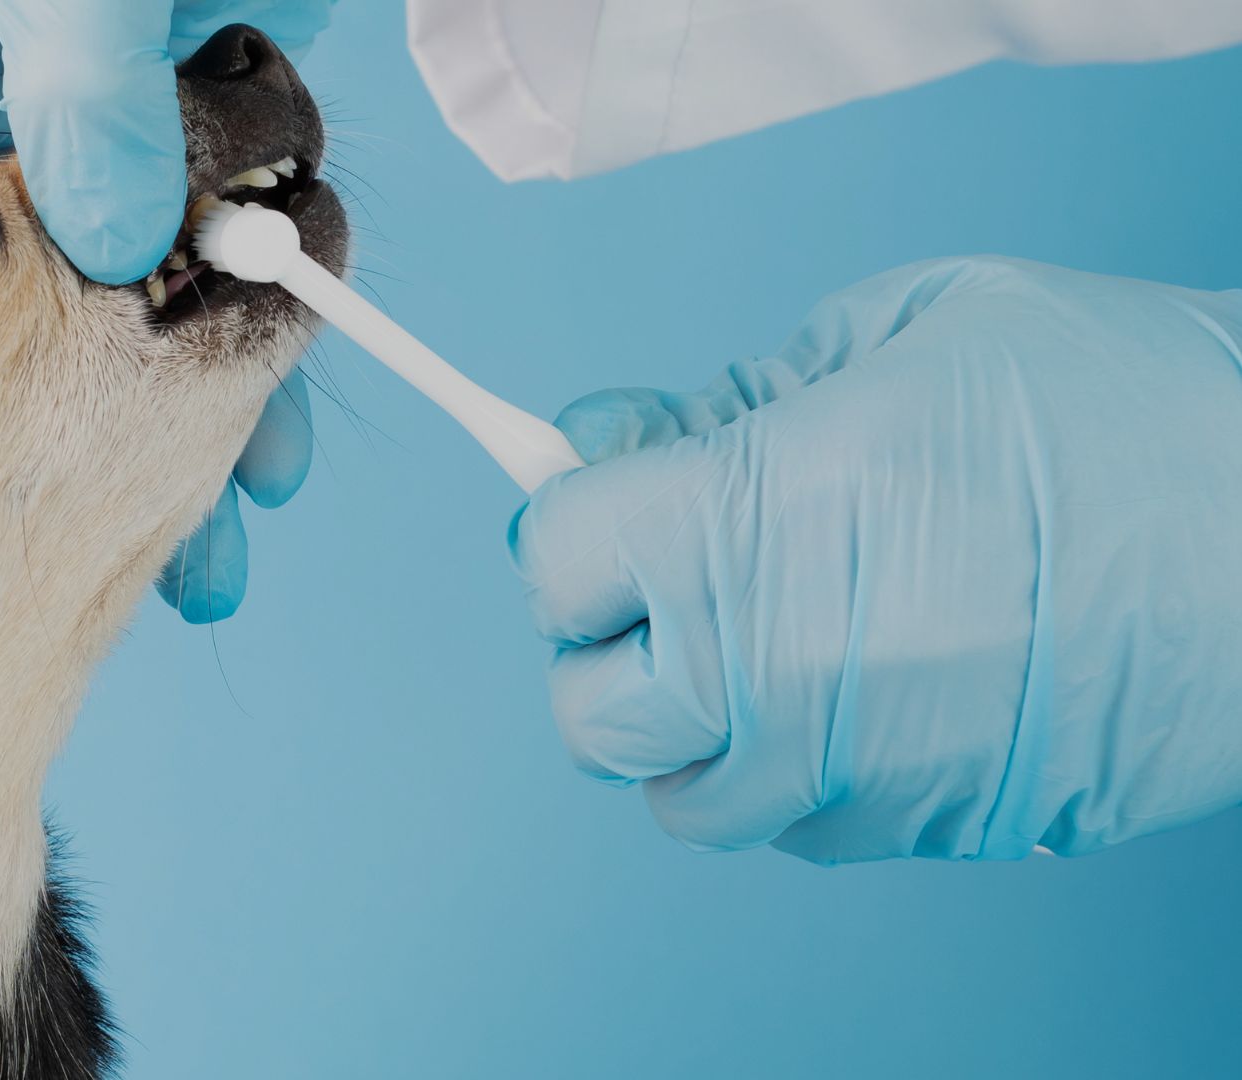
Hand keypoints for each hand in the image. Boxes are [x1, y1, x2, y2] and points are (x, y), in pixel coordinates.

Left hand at [510, 257, 1241, 862]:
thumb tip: (607, 439)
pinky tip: (863, 683)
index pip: (551, 566)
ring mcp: (855, 772)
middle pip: (588, 715)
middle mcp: (777, 671)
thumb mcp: (898, 330)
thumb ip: (724, 400)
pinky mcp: (931, 828)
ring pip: (686, 796)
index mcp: (746, 523)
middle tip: (671, 583)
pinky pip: (800, 823)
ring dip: (695, 724)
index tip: (605, 501)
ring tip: (772, 636)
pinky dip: (795, 766)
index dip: (570, 524)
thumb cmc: (1117, 400)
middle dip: (608, 645)